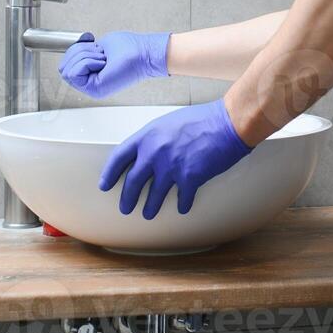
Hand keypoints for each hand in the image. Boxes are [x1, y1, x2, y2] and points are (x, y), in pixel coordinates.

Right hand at [59, 31, 170, 98]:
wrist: (144, 53)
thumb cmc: (129, 48)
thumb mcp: (99, 47)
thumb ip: (84, 52)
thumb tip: (74, 51)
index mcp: (90, 74)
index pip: (65, 64)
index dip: (75, 50)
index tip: (94, 44)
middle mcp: (89, 83)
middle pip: (63, 67)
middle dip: (79, 52)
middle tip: (100, 53)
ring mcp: (91, 88)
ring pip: (67, 69)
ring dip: (86, 56)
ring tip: (104, 58)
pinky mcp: (95, 89)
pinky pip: (75, 72)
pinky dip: (88, 61)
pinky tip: (104, 62)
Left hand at [98, 100, 251, 218]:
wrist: (227, 122)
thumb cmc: (202, 118)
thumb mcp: (168, 122)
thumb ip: (155, 138)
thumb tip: (148, 152)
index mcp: (147, 136)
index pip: (119, 157)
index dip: (110, 173)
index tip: (105, 185)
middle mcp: (155, 153)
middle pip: (133, 182)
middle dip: (127, 198)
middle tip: (125, 207)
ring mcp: (171, 167)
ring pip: (154, 195)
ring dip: (150, 207)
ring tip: (147, 214)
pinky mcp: (190, 178)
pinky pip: (182, 198)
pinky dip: (183, 205)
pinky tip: (182, 208)